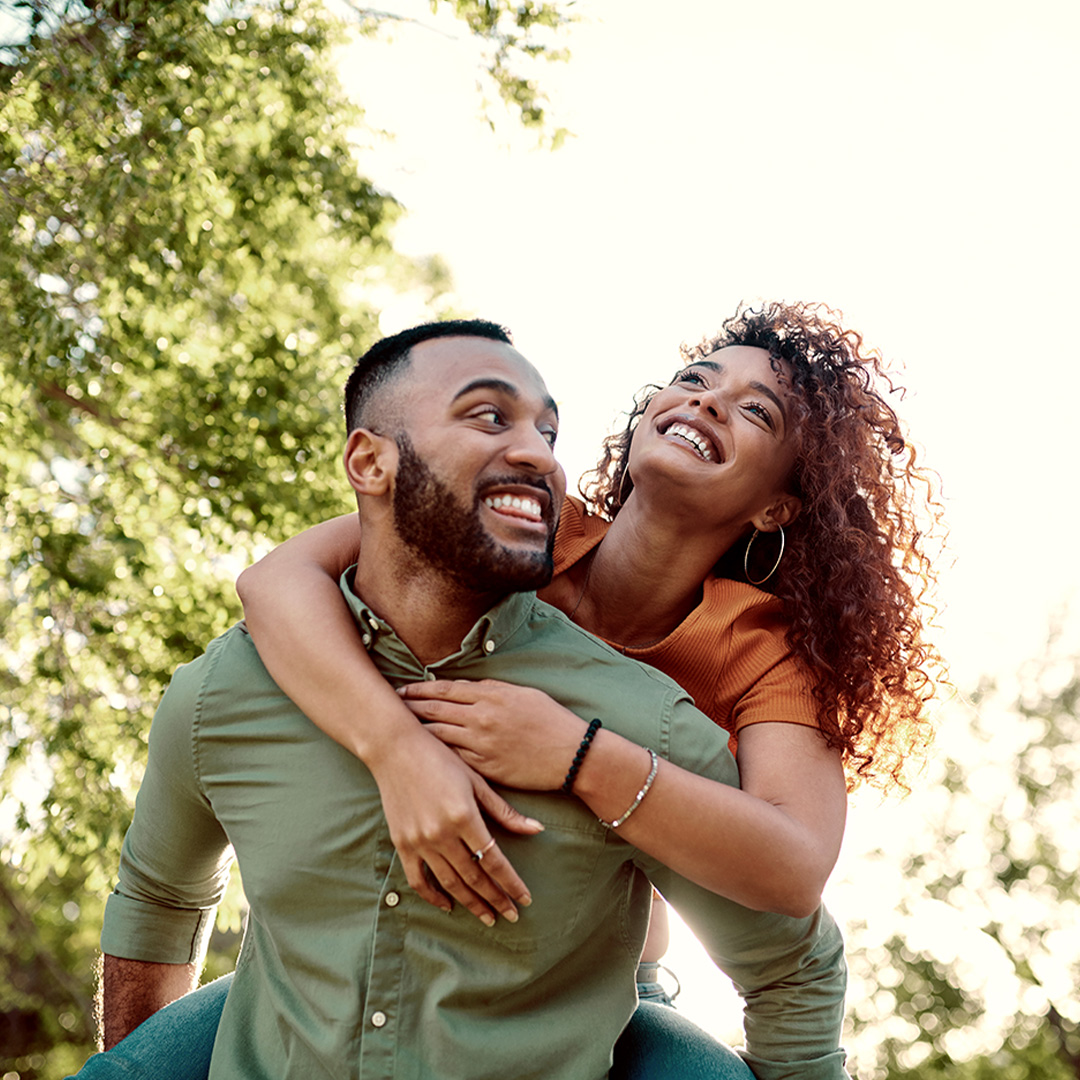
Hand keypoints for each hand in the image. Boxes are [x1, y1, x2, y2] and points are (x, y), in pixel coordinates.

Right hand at [367, 725, 542, 925]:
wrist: (395, 749)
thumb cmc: (441, 759)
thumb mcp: (477, 781)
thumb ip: (504, 811)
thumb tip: (537, 830)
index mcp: (464, 816)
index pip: (494, 860)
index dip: (511, 883)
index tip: (524, 900)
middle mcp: (441, 833)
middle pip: (474, 876)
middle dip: (495, 898)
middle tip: (511, 915)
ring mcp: (419, 841)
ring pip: (450, 883)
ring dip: (471, 903)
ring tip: (488, 916)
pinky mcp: (402, 844)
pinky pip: (418, 879)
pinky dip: (433, 896)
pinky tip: (449, 905)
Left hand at [398, 678, 587, 790]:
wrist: (571, 754)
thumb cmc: (551, 721)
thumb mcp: (522, 694)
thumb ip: (492, 689)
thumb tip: (466, 688)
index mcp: (490, 696)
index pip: (445, 689)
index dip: (420, 689)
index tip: (403, 689)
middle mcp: (481, 718)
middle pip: (434, 710)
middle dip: (409, 707)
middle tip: (389, 706)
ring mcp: (481, 744)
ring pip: (438, 735)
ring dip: (415, 731)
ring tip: (397, 730)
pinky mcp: (484, 768)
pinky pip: (452, 759)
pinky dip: (435, 754)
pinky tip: (421, 754)